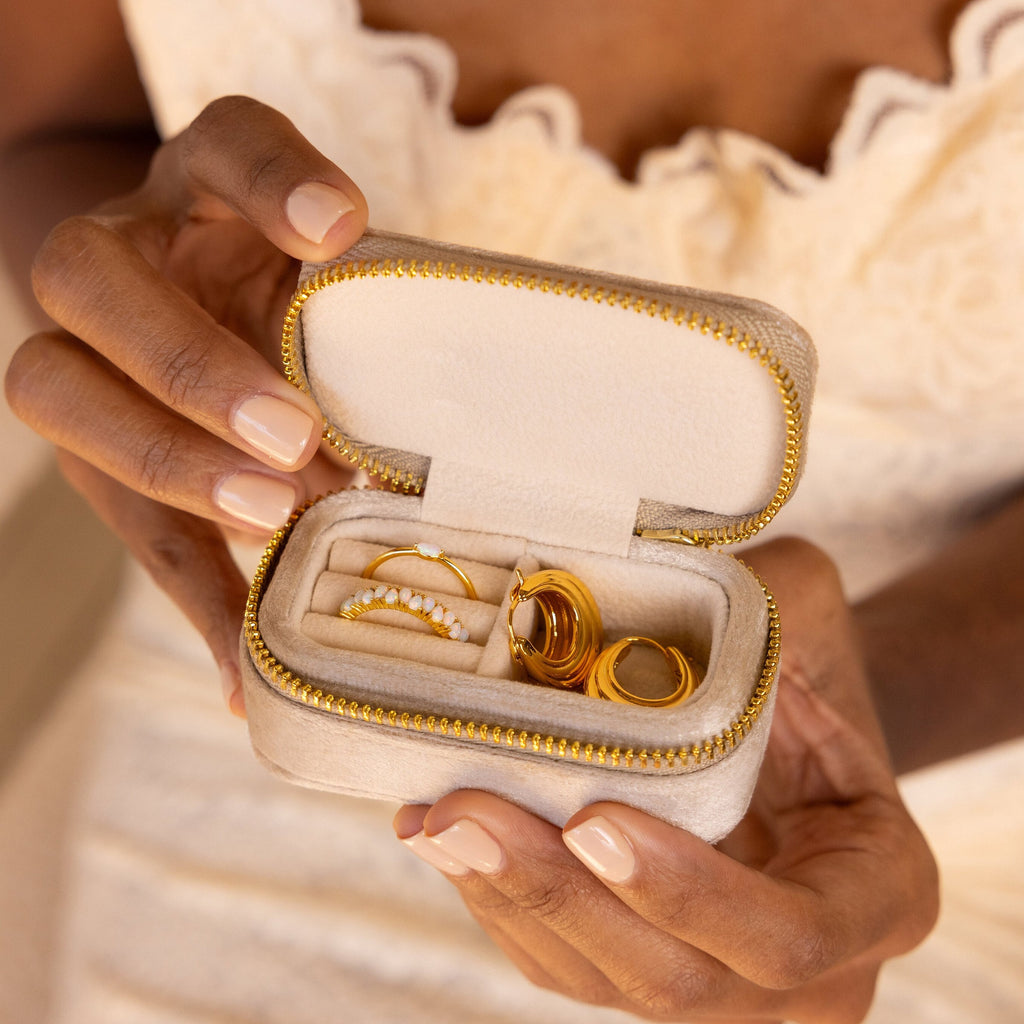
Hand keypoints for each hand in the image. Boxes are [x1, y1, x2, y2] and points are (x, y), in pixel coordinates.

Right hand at [5, 96, 367, 712]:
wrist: (202, 301)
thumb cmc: (306, 300)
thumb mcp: (345, 291)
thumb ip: (375, 340)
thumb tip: (426, 466)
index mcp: (201, 188)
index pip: (225, 144)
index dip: (273, 180)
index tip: (339, 230)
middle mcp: (123, 254)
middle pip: (90, 277)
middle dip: (187, 364)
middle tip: (290, 436)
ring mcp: (89, 351)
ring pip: (60, 391)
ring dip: (171, 469)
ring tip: (273, 522)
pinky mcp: (97, 455)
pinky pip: (126, 522)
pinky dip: (196, 597)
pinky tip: (248, 673)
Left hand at [393, 539, 938, 1022]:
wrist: (794, 728)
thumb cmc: (808, 666)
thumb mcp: (812, 618)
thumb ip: (761, 600)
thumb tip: (637, 569)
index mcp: (878, 893)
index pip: (790, 934)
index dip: (687, 892)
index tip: (594, 819)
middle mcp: (808, 973)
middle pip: (674, 979)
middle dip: (557, 895)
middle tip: (466, 814)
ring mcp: (722, 985)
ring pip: (600, 980)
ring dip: (505, 899)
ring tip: (434, 818)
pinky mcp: (645, 969)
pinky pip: (562, 960)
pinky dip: (495, 899)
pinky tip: (438, 832)